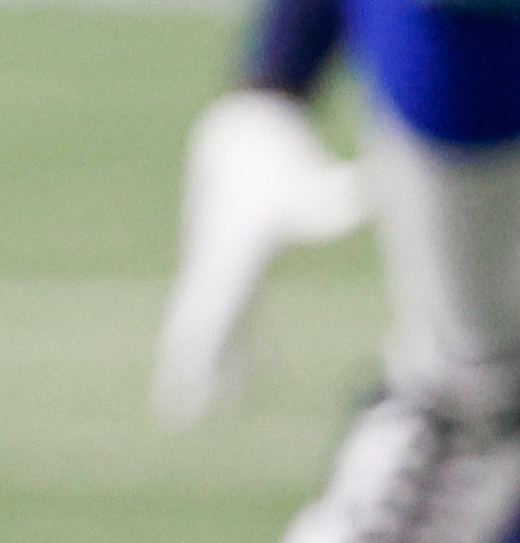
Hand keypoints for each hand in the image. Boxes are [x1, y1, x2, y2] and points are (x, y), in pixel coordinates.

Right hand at [154, 87, 367, 424]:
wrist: (242, 125)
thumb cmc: (277, 155)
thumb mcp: (307, 181)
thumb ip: (333, 197)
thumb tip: (368, 193)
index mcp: (227, 259)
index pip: (208, 320)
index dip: (197, 361)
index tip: (184, 396)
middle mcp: (213, 266)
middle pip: (198, 329)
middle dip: (188, 374)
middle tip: (174, 417)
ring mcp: (217, 264)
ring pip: (212, 325)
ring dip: (214, 364)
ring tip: (218, 402)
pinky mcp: (230, 261)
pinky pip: (227, 313)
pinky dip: (231, 344)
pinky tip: (242, 369)